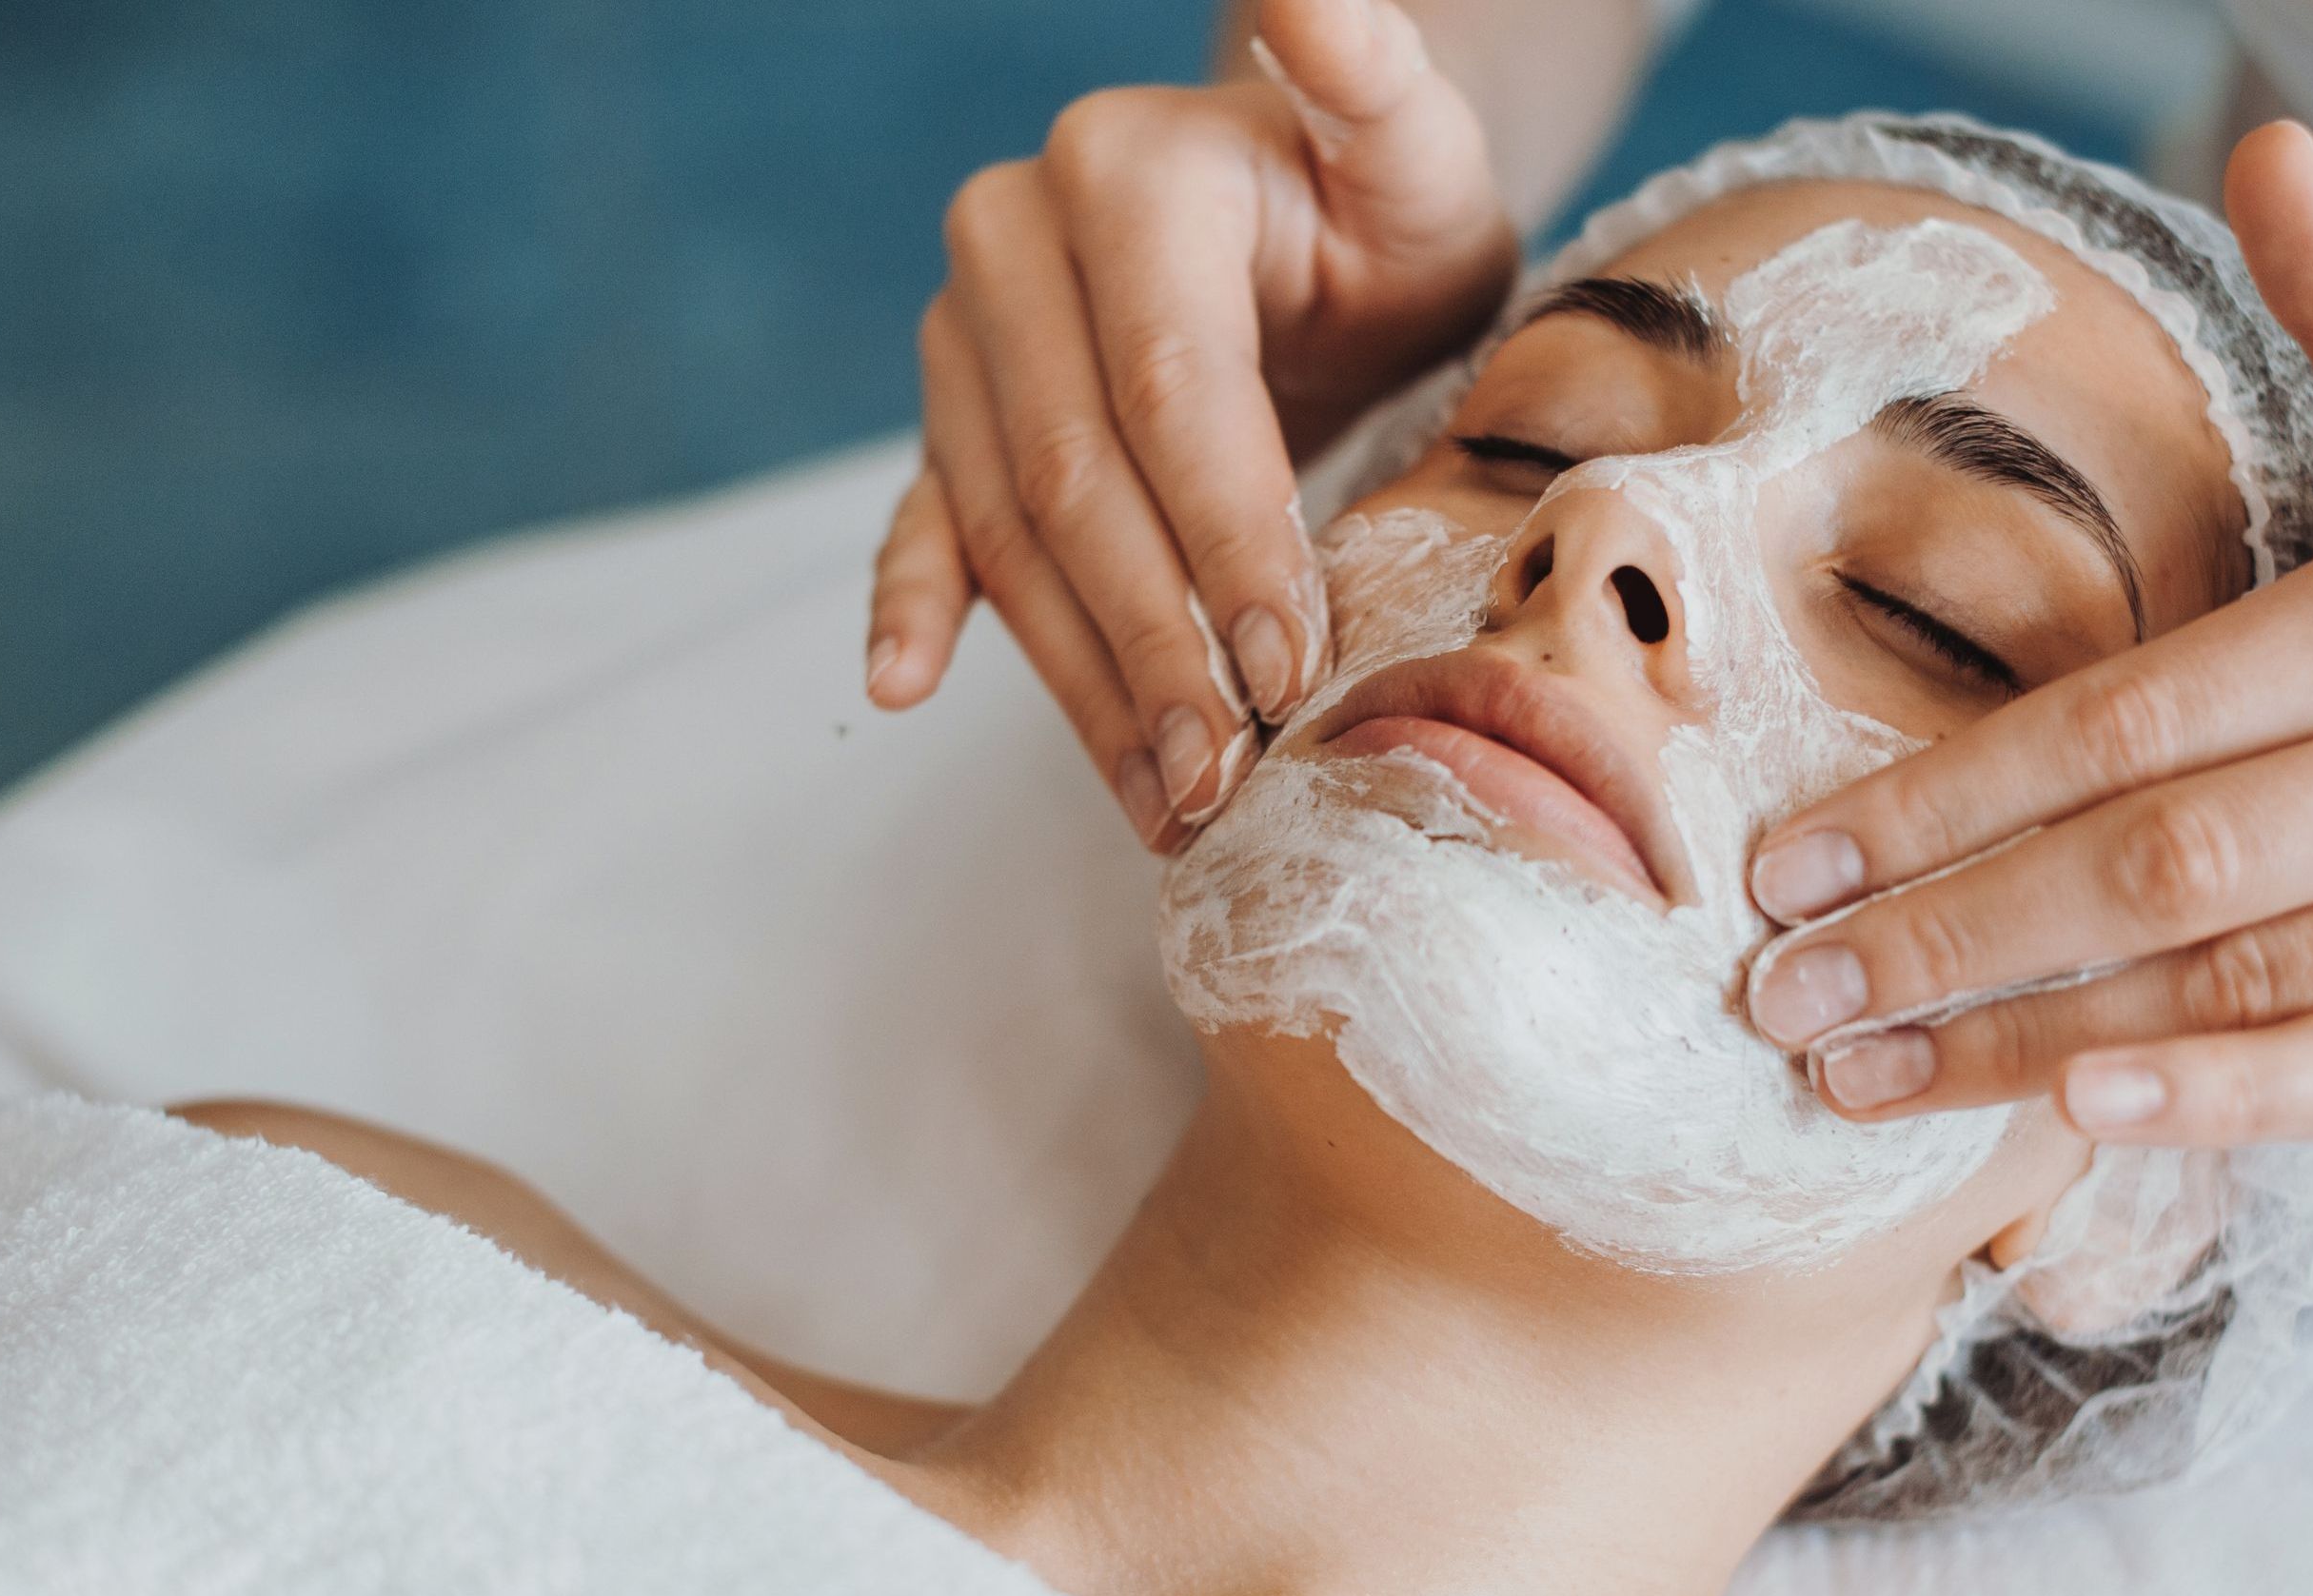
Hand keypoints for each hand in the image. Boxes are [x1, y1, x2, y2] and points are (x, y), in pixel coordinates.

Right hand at [867, 0, 1515, 848]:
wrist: (1310, 228)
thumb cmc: (1380, 205)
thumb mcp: (1410, 148)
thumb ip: (1371, 80)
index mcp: (1121, 174)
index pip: (1170, 391)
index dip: (1230, 537)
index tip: (1295, 670)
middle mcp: (1011, 242)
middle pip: (1075, 480)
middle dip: (1155, 643)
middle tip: (1225, 774)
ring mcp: (964, 337)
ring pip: (1011, 533)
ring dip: (1081, 678)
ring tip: (1163, 799)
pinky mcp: (949, 416)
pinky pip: (924, 520)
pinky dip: (918, 605)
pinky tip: (902, 689)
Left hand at [1740, 122, 2312, 1143]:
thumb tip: (2266, 150)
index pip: (2139, 709)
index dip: (1948, 790)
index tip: (1789, 853)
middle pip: (2161, 855)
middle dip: (1942, 929)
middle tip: (1771, 985)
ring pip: (2234, 982)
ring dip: (2019, 1036)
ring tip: (1850, 1072)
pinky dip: (2211, 1095)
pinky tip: (2068, 1109)